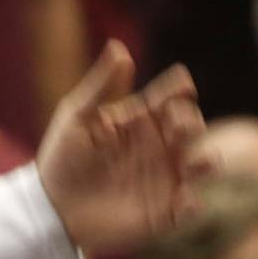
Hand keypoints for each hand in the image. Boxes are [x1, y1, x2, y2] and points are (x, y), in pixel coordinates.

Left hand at [36, 42, 211, 252]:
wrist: (51, 206)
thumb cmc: (63, 157)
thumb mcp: (77, 117)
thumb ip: (101, 86)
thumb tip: (119, 47)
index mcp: (141, 120)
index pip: (169, 98)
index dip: (179, 89)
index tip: (182, 84)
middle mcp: (160, 146)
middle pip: (190, 127)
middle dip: (191, 122)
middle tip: (179, 122)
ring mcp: (166, 178)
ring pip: (202, 165)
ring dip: (206, 162)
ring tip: (198, 161)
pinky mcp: (165, 211)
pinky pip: (190, 207)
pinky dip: (194, 204)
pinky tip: (186, 201)